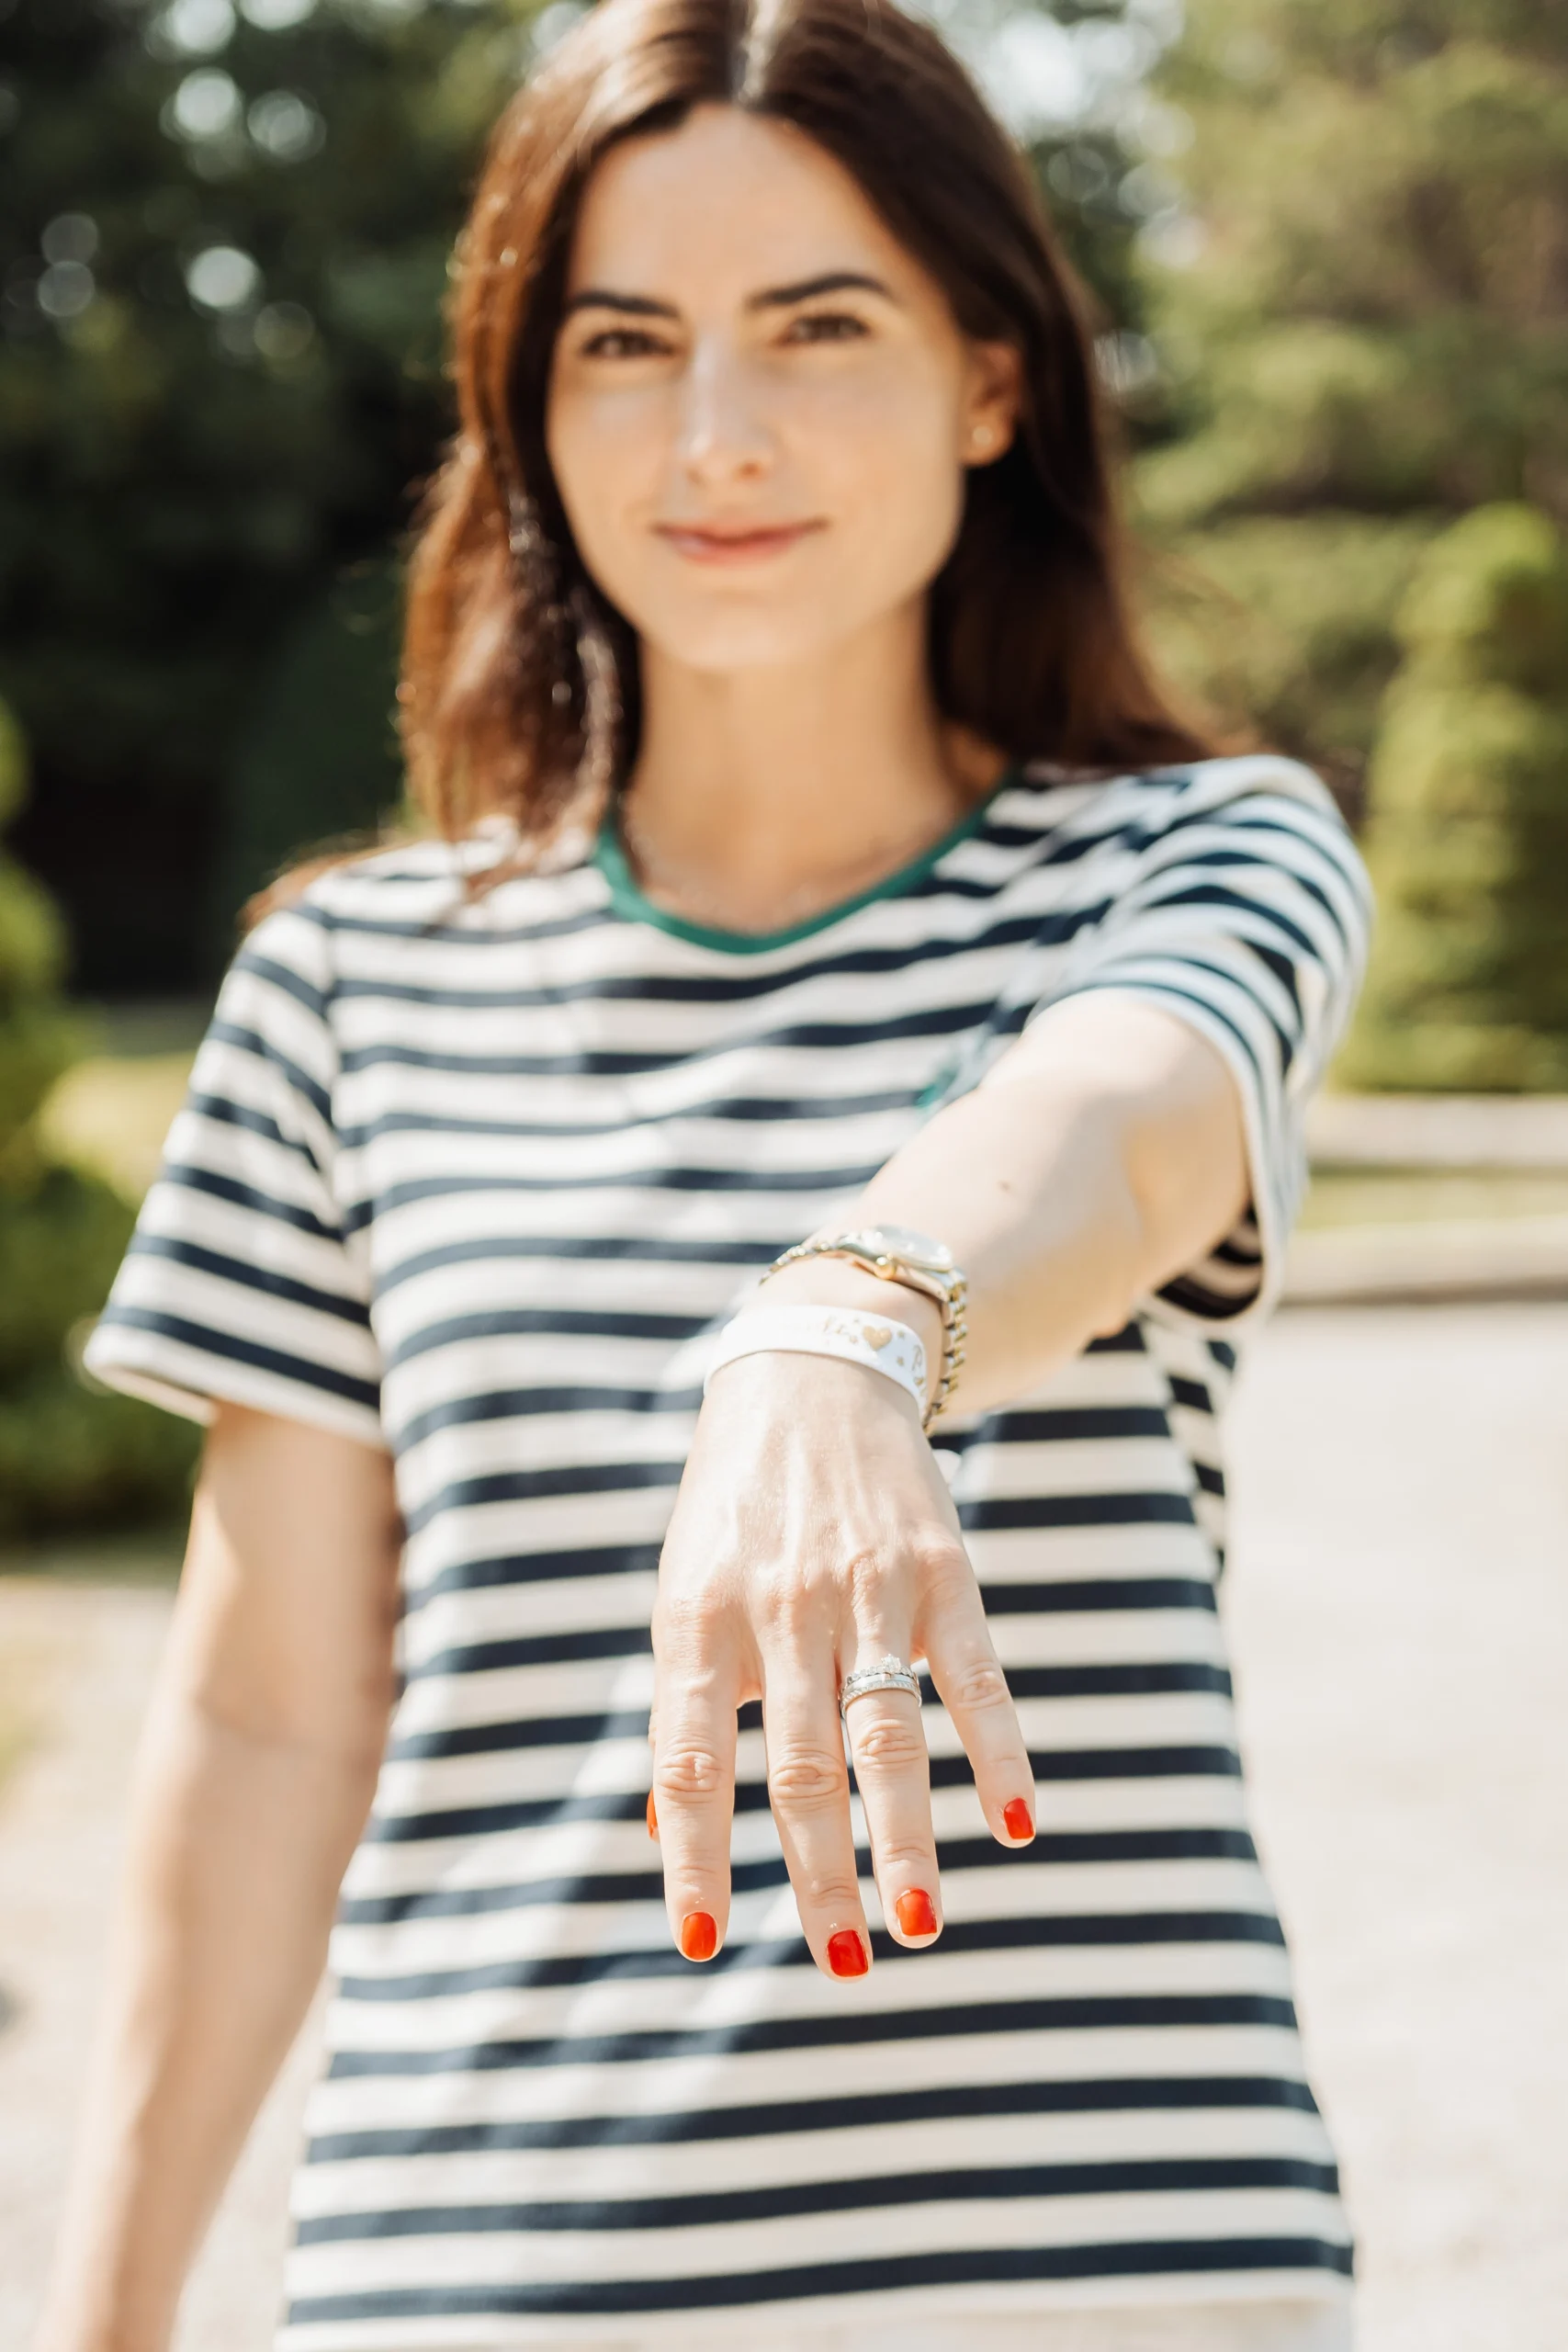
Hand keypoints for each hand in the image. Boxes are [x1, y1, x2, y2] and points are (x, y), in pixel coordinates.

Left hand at [649, 1350, 1035, 1975]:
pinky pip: (977, 1679)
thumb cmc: (734, 1510)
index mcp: (698, 1620)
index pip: (691, 1759)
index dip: (693, 1853)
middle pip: (803, 1768)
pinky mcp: (943, 1574)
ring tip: (920, 1927)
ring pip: (890, 1737)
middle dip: (821, 1874)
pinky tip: (1016, 1823)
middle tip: (843, 1962)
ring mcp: (867, 1590)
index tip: (700, 1942)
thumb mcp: (683, 1591)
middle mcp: (780, 1610)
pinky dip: (1001, 1754)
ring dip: (910, 1838)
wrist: (815, 1374)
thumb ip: (682, 1703)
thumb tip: (662, 1829)